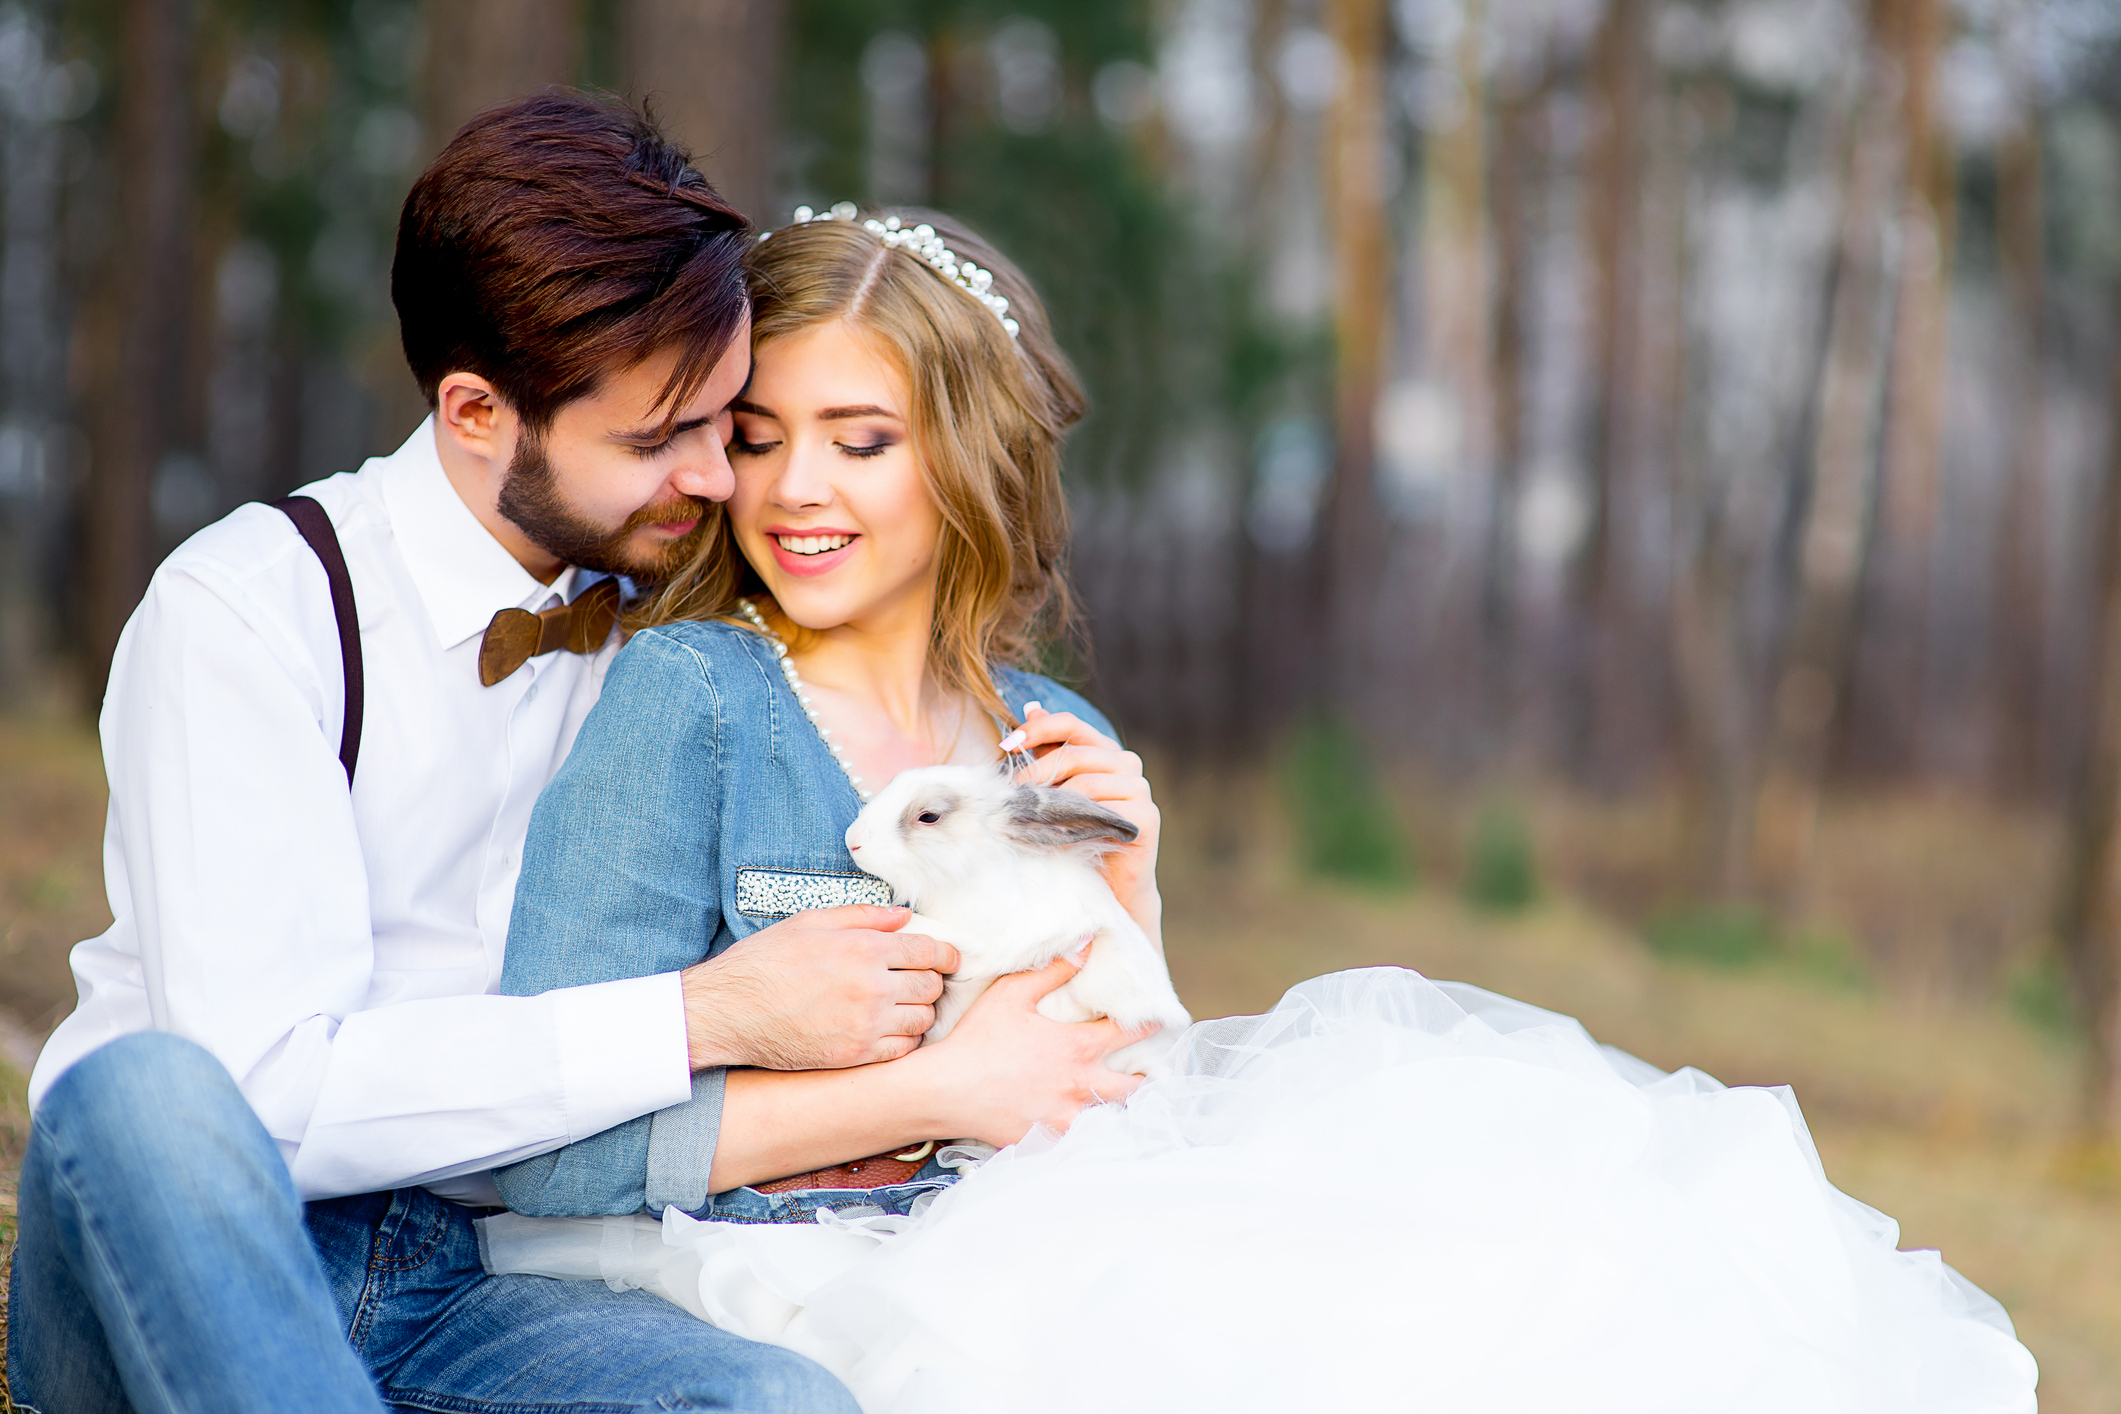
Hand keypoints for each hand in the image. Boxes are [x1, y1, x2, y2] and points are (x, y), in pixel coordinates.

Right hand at [680, 905, 958, 1070]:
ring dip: (919, 1011)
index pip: (929, 952)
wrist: (730, 1011)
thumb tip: (903, 916)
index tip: (949, 959)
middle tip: (918, 981)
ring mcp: (866, 1024)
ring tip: (903, 1005)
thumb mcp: (810, 922)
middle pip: (931, 986)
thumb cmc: (765, 961)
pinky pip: (902, 1050)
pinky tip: (890, 1030)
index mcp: (864, 948)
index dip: (946, 955)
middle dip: (931, 981)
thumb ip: (862, 917)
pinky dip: (904, 1040)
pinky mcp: (855, 1054)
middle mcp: (872, 987)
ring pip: (922, 1020)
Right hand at [912, 953, 1153, 1146]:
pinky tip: (1091, 1130)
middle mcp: (1081, 1086)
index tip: (1160, 1020)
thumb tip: (1086, 944)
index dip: (1149, 1023)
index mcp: (1078, 1048)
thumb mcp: (1013, 993)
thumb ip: (1054, 969)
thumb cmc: (979, 1039)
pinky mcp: (1048, 1140)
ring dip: (1121, 1110)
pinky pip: (1084, 1143)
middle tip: (1147, 1074)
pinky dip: (1093, 1136)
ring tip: (1122, 1103)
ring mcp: (1067, 1118)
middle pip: (1135, 1088)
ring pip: (1114, 1119)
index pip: (1129, 1032)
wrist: (947, 1090)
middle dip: (1146, 1080)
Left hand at [1002, 703, 1162, 945]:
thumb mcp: (1059, 788)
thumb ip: (1049, 751)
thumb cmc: (1080, 834)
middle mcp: (1128, 765)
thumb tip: (1030, 707)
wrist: (1110, 885)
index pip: (1071, 724)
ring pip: (1084, 782)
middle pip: (1073, 754)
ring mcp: (1140, 790)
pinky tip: (1054, 835)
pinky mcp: (1145, 818)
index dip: (1037, 729)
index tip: (1006, 745)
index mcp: (1106, 752)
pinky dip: (1072, 822)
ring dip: (1049, 802)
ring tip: (1027, 819)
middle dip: (1035, 774)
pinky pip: (1101, 810)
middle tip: (1010, 797)